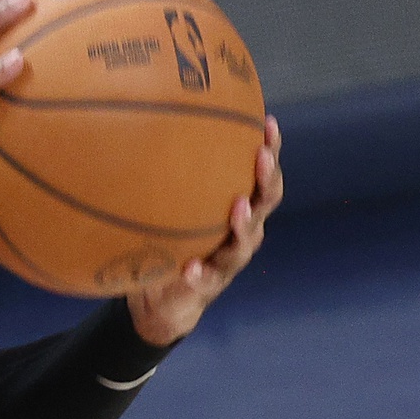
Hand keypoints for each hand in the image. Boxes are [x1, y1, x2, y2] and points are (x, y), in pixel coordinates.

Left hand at [128, 116, 282, 344]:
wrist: (163, 298)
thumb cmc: (171, 239)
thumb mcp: (173, 205)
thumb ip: (171, 174)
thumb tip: (148, 120)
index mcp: (241, 207)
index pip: (262, 174)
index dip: (271, 149)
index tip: (267, 122)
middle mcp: (243, 232)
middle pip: (266, 203)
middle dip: (267, 178)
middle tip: (262, 156)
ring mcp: (228, 260)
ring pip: (245, 242)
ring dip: (243, 224)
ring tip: (239, 208)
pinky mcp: (208, 286)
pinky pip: (207, 280)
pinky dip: (201, 273)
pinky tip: (191, 268)